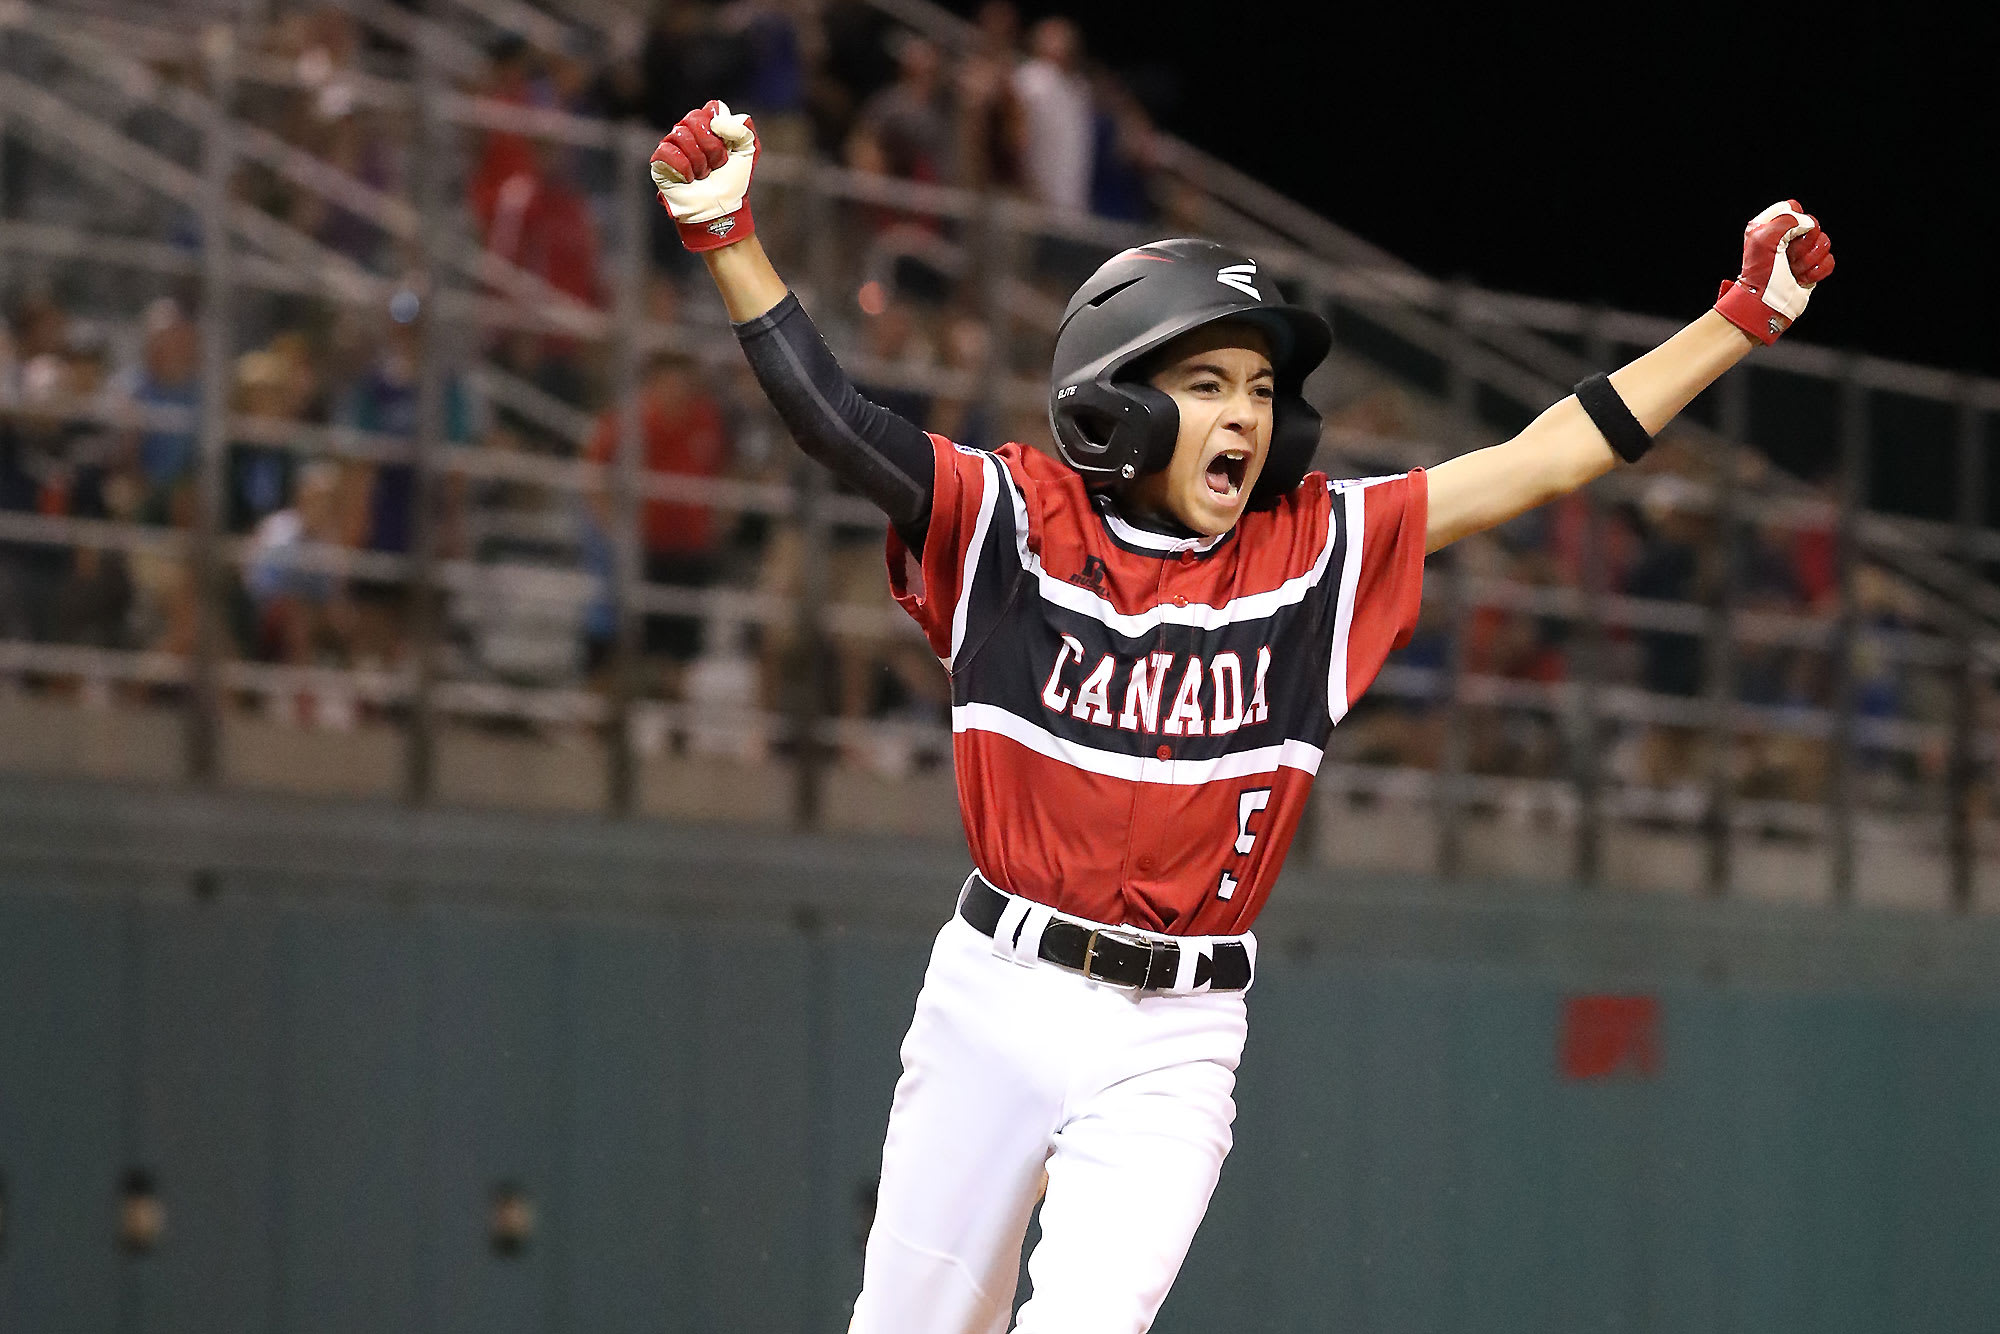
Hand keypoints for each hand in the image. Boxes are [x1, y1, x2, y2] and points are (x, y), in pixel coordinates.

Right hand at [650, 101, 758, 252]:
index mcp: (708, 125)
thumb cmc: (733, 181)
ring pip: (680, 134)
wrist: (721, 208)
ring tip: (703, 175)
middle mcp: (689, 131)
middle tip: (717, 165)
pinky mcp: (660, 162)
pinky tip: (689, 178)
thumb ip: (742, 128)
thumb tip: (715, 121)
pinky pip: (666, 151)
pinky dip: (682, 166)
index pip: (710, 109)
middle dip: (711, 146)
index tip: (728, 148)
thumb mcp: (749, 151)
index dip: (721, 129)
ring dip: (699, 160)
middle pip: (694, 119)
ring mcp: (673, 145)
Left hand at [1713, 200, 1834, 344]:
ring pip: (1824, 242)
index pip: (1793, 207)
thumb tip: (1806, 223)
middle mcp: (1785, 238)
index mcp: (1769, 228)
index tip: (1786, 237)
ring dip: (1809, 260)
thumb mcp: (1763, 241)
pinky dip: (1817, 272)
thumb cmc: (1761, 277)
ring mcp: (1799, 253)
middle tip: (1788, 258)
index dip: (1795, 220)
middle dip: (1803, 245)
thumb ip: (1785, 221)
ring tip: (1793, 271)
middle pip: (1813, 224)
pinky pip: (1829, 260)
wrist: (1767, 306)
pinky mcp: (1811, 268)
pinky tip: (1802, 279)